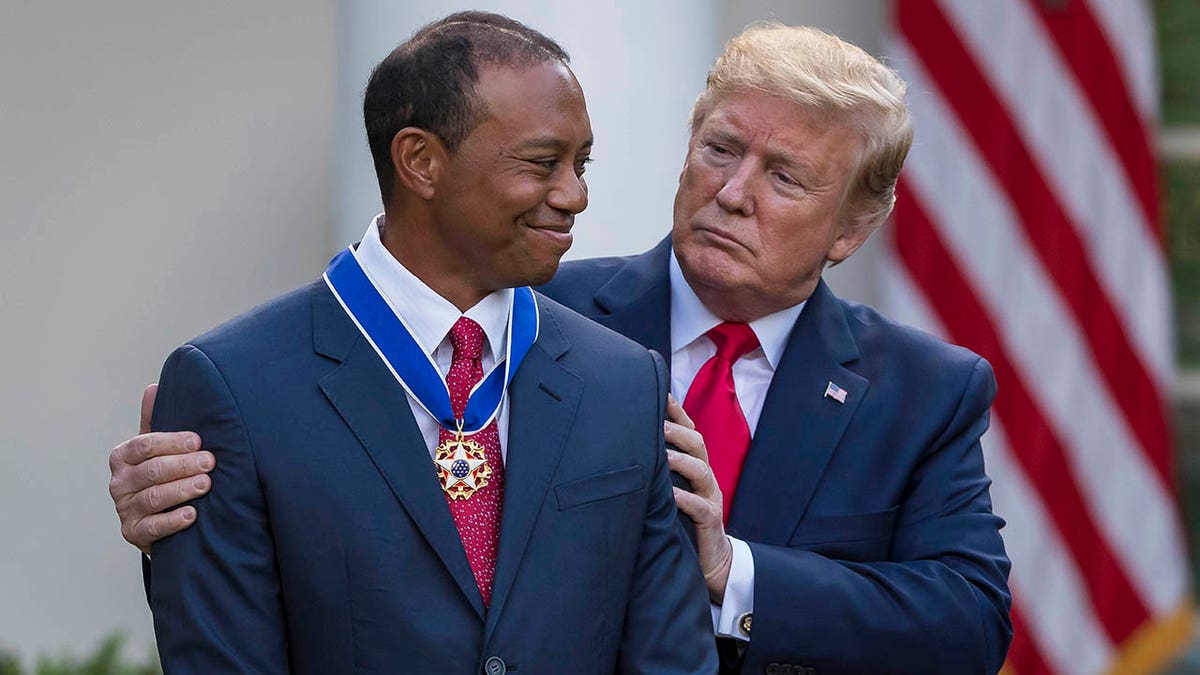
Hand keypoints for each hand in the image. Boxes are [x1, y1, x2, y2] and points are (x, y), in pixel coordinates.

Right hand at [108, 384, 213, 553]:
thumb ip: (154, 420)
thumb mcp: (156, 447)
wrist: (154, 516)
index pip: (145, 445)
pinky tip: (192, 515)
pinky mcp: (133, 533)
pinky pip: (153, 527)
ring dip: (181, 489)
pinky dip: (173, 521)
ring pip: (153, 497)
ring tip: (205, 484)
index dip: (172, 442)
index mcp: (123, 456)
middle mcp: (119, 482)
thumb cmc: (159, 473)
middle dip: (183, 465)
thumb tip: (154, 386)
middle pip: (151, 471)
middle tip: (210, 462)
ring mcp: (125, 509)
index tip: (198, 440)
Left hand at [665, 394, 732, 603]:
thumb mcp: (667, 494)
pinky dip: (686, 500)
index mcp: (694, 468)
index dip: (677, 414)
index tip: (660, 395)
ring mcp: (710, 499)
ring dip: (681, 461)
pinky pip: (701, 507)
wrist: (710, 565)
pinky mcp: (711, 522)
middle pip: (698, 445)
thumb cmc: (681, 524)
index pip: (689, 434)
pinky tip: (671, 496)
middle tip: (656, 422)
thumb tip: (622, 451)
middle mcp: (705, 479)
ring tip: (662, 455)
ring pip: (702, 471)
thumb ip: (655, 473)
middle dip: (677, 432)